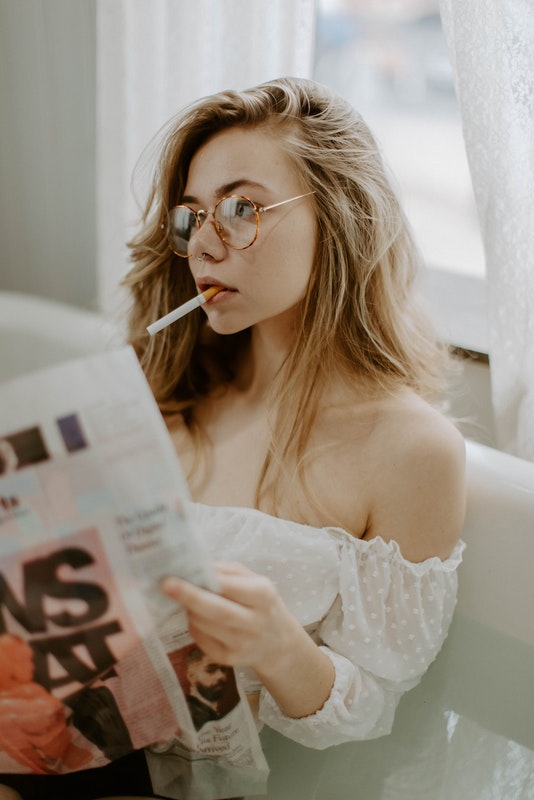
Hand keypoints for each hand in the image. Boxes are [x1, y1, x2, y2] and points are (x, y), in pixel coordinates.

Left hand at [161, 561, 296, 677]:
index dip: (206, 580)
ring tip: (183, 598)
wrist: (276, 644)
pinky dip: (193, 625)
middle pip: (217, 611)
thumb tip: (196, 566)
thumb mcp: (253, 580)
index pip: (231, 588)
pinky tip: (197, 617)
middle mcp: (254, 622)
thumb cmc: (260, 603)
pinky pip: (200, 639)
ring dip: (189, 610)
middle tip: (166, 585)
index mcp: (263, 596)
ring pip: (204, 625)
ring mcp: (241, 644)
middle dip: (189, 597)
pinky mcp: (227, 659)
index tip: (182, 572)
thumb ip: (227, 571)